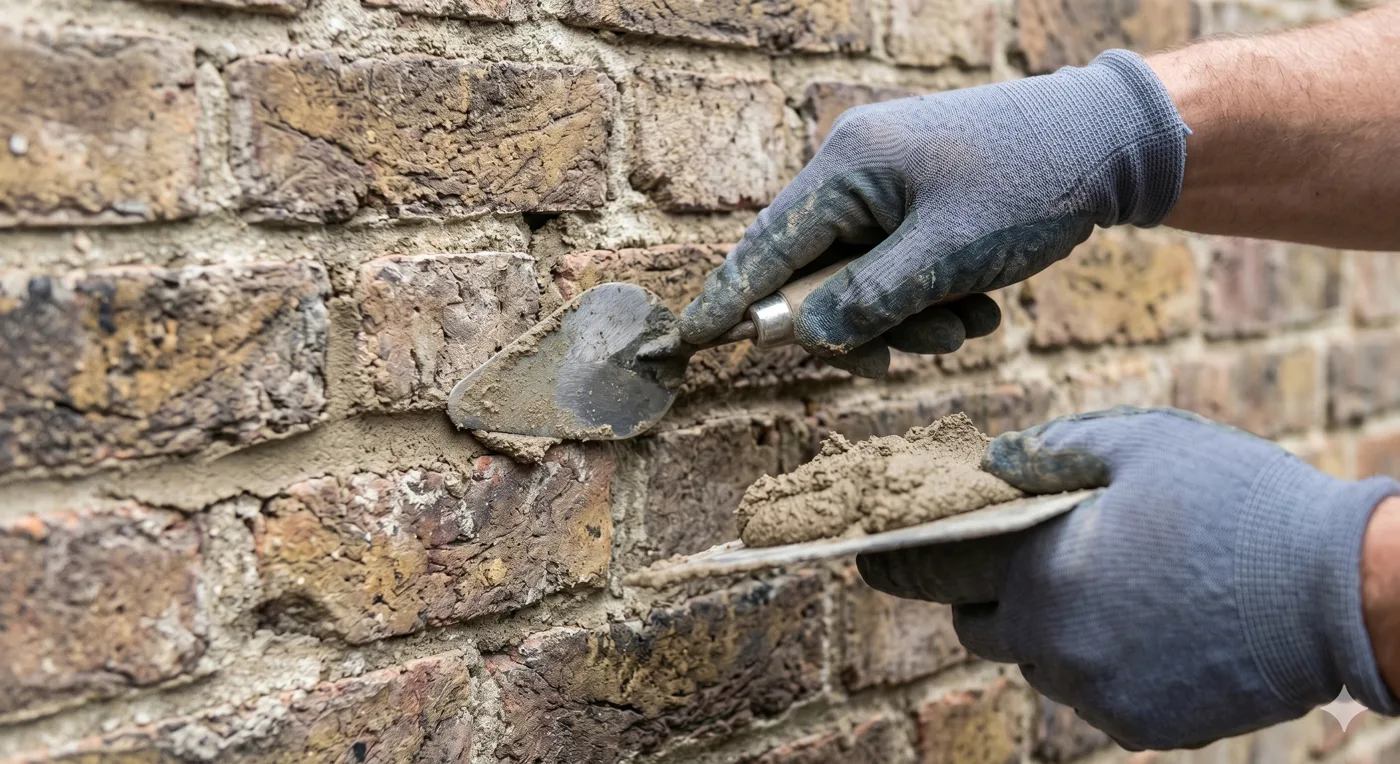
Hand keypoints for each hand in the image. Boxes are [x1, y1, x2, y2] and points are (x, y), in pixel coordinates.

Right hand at [679, 51, 1187, 376]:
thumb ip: (871, 301)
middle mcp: (855, 174)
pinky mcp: (918, 208)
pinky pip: (898, 275)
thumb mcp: (949, 253)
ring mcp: (888, 191)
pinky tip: (980, 301)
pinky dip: (931, 301)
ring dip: (908, 320)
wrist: (1110, 142)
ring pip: (862, 286)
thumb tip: (808, 338)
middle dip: (862, 326)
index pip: (764, 246)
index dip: (728, 300)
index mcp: (847, 167)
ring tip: (969, 322)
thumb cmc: (1031, 181)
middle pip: (815, 278)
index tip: (689, 342)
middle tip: (912, 351)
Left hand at [857, 407, 1399, 749]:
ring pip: (1042, 663)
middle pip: (981, 628)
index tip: (868, 558)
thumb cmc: (1233, 503)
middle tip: (1030, 557)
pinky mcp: (1145, 728)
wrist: (1338, 591)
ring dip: (1053, 629)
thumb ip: (1046, 452)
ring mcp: (1099, 696)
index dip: (897, 563)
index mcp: (1036, 574)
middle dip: (990, 594)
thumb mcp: (1135, 443)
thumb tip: (990, 463)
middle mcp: (1054, 648)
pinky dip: (1105, 661)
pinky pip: (1096, 692)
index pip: (930, 575)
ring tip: (1114, 586)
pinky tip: (1154, 623)